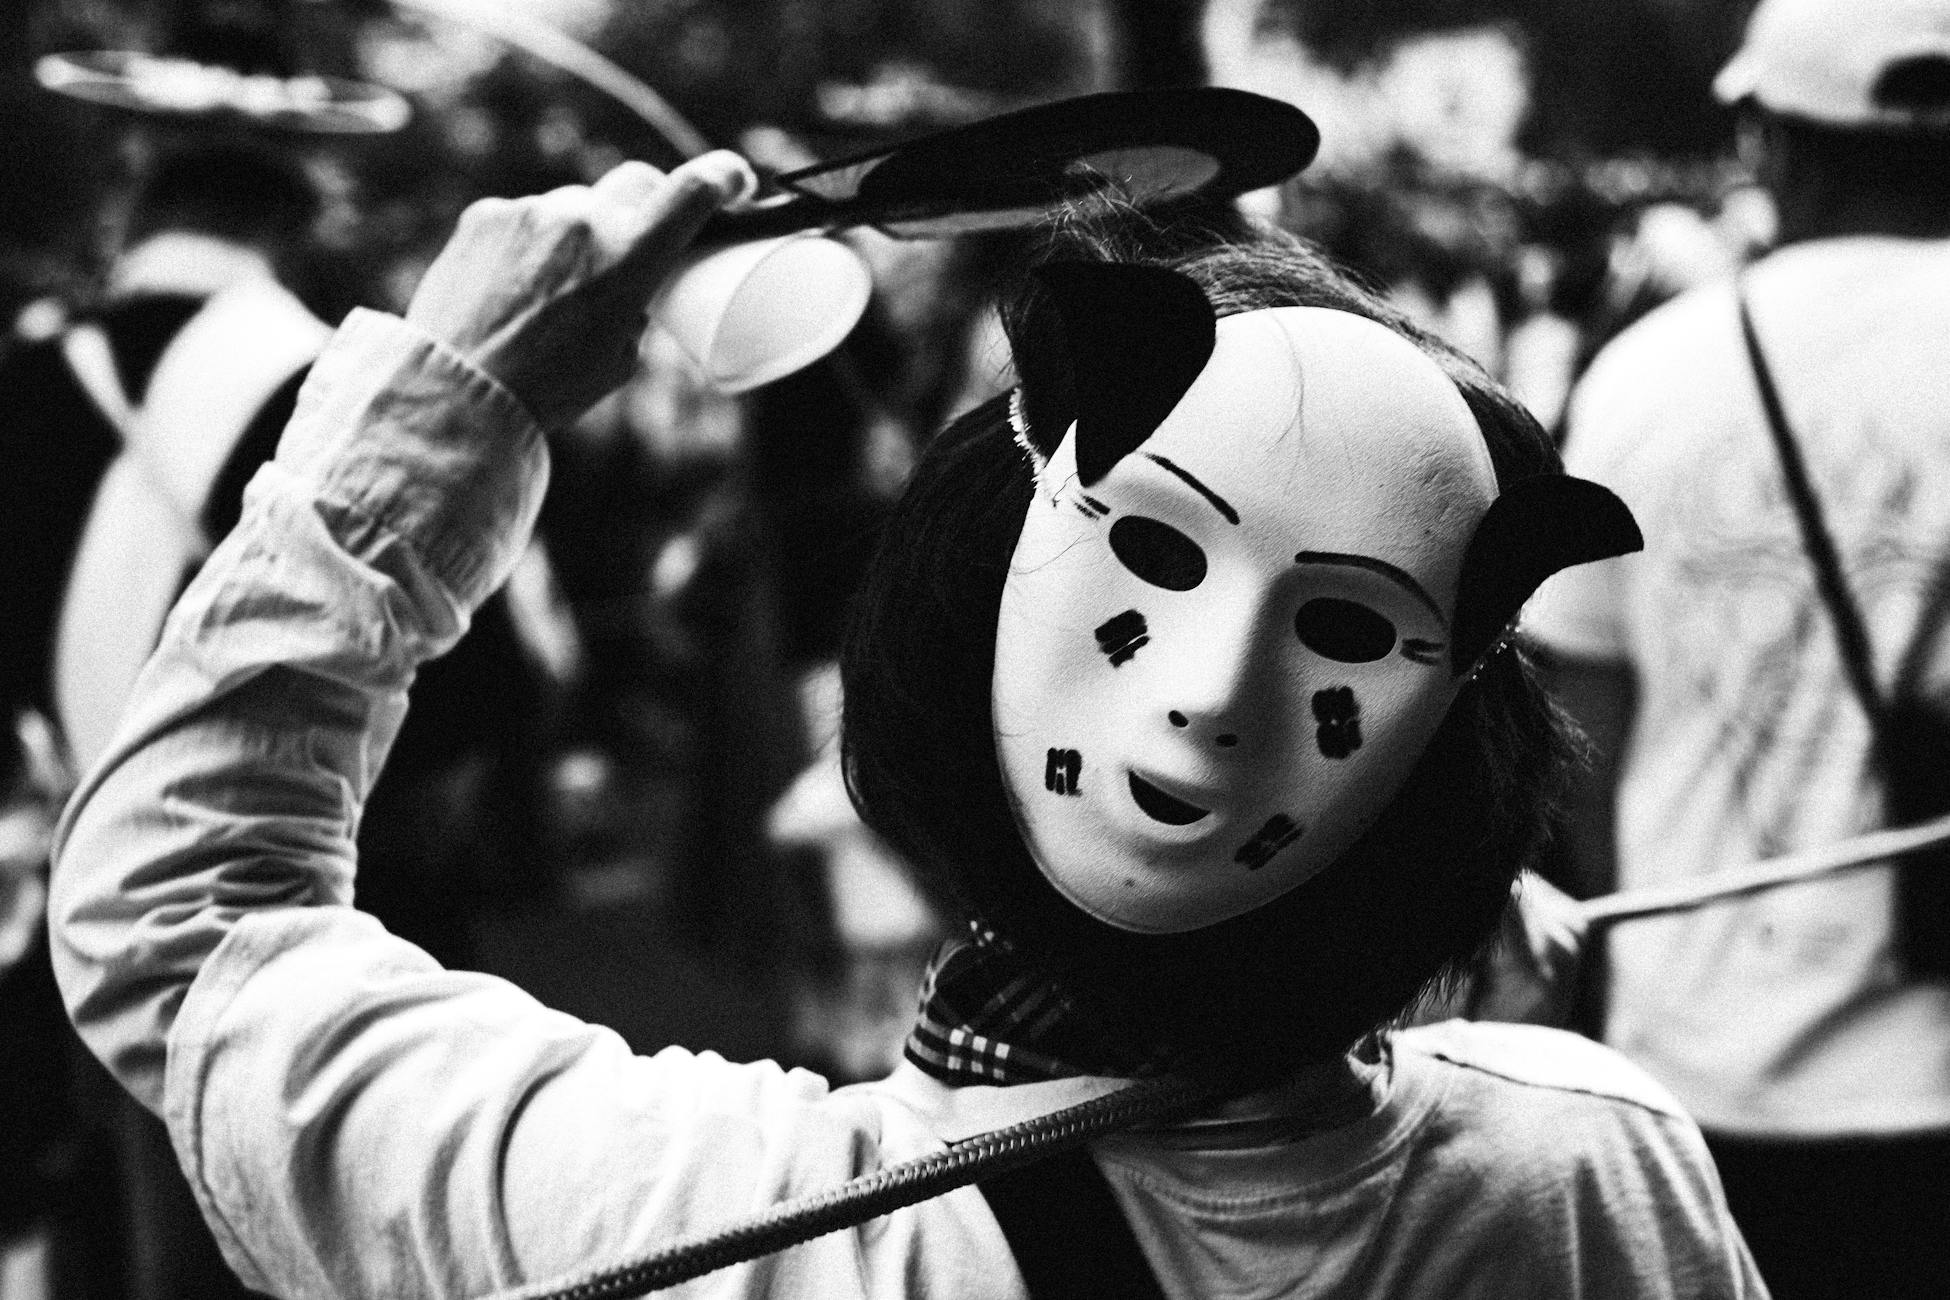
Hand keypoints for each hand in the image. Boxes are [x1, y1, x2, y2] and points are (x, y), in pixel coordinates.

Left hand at [405, 151, 756, 429]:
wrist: (458, 392)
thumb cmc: (548, 390)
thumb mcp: (620, 360)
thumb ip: (636, 308)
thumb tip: (632, 285)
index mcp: (629, 259)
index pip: (693, 190)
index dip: (725, 176)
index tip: (736, 181)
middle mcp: (583, 221)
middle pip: (637, 182)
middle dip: (649, 204)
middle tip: (643, 239)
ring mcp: (531, 211)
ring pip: (576, 204)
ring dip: (580, 233)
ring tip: (556, 290)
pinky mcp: (486, 215)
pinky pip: (526, 216)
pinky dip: (532, 244)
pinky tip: (515, 287)